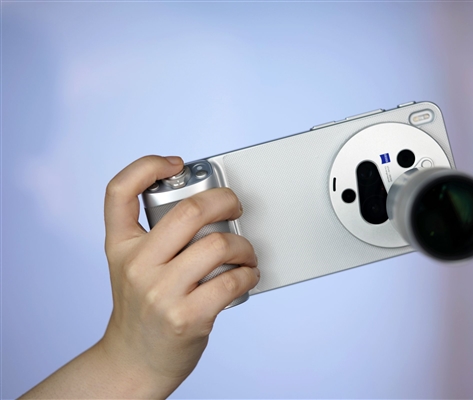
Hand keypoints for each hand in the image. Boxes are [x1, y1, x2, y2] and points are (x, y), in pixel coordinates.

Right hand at [99, 155, 258, 396]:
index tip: (175, 163)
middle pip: (189, 211)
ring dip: (244, 245)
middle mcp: (137, 265)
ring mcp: (161, 292)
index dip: (147, 166)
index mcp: (121, 247)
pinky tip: (248, 275)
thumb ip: (154, 237)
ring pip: (218, 245)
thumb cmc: (143, 309)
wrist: (135, 360)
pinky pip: (232, 280)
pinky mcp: (187, 316)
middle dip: (225, 200)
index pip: (119, 191)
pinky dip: (250, 273)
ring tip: (245, 253)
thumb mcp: (130, 267)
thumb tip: (207, 205)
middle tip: (235, 207)